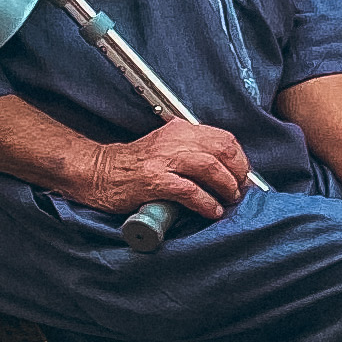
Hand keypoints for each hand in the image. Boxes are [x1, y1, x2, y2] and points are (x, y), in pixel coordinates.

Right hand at [70, 119, 249, 222]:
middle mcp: (174, 140)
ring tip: (227, 200)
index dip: (240, 159)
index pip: (223, 139)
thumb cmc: (132, 165)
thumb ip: (191, 151)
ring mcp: (163, 160)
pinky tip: (211, 210)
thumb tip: (224, 170)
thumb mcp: (165, 147)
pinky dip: (205, 202)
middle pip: (221, 150)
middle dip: (238, 172)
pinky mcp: (153, 180)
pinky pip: (189, 191)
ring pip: (209, 167)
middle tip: (238, 190)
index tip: (243, 176)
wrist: (98, 172)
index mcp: (180, 130)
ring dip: (225, 186)